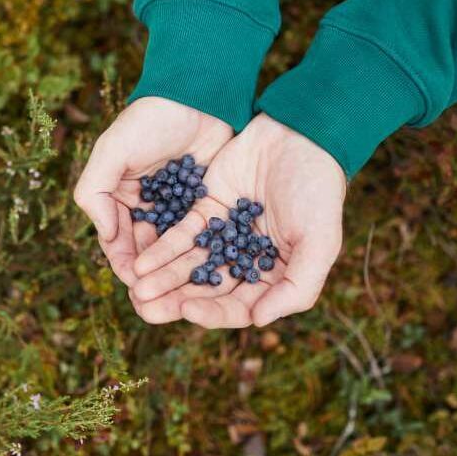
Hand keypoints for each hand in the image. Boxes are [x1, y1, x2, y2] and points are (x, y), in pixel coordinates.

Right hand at [73, 97, 232, 318]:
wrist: (198, 95)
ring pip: (173, 251)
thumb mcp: (112, 150)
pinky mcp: (205, 205)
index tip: (135, 288)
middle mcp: (145, 207)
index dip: (125, 267)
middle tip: (159, 306)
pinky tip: (208, 277)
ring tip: (184, 300)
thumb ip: (95, 191)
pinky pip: (199, 237)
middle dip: (151, 280)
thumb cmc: (150, 120)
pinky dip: (200, 257)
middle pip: (145, 253)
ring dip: (175, 276)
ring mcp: (176, 207)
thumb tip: (103, 236)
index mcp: (118, 198)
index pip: (117, 242)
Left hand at [130, 113, 346, 327]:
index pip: (238, 306)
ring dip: (162, 280)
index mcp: (273, 276)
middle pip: (205, 291)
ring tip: (136, 291)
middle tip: (145, 310)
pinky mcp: (205, 212)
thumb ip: (297, 286)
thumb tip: (258, 320)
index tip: (187, 310)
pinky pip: (179, 237)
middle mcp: (244, 261)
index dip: (212, 312)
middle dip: (175, 302)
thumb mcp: (320, 242)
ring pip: (188, 267)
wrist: (299, 136)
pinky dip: (160, 251)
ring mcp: (222, 237)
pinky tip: (141, 263)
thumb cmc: (318, 191)